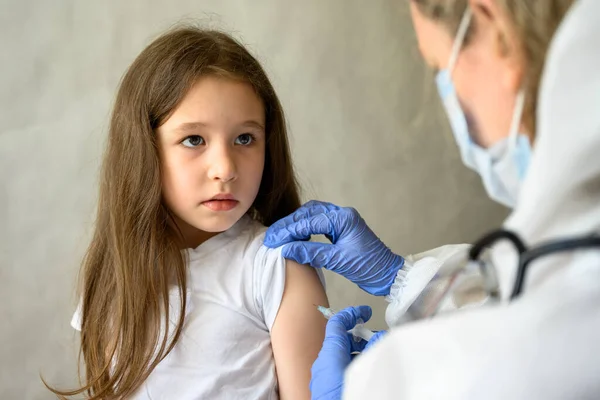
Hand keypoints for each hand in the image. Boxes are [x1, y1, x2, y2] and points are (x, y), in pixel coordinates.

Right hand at [264, 200, 403, 295]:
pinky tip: (295, 236)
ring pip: (313, 215)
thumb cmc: (368, 268)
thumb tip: (285, 249)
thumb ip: (311, 253)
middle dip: (289, 224)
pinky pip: (319, 223)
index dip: (288, 231)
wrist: (388, 275)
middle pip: (309, 213)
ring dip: (296, 224)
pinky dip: (305, 228)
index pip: (309, 221)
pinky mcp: (342, 229)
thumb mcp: (338, 261)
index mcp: (343, 218)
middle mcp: (342, 214)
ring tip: (280, 236)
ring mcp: (343, 220)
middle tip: (272, 237)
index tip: (272, 240)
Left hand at [310, 306, 372, 399]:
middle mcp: (322, 364)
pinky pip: (339, 371)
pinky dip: (353, 366)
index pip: (336, 324)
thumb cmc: (347, 395)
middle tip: (377, 337)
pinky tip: (368, 373)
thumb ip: (373, 351)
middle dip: (359, 336)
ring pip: (340, 357)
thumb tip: (381, 338)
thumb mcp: (364, 370)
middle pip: (340, 341)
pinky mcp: (326, 391)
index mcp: (328, 355)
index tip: (366, 312)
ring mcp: (322, 379)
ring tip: (377, 356)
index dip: (351, 314)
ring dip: (358, 353)